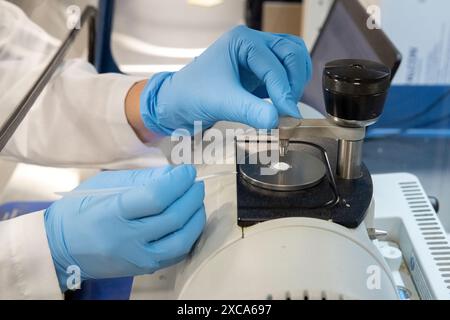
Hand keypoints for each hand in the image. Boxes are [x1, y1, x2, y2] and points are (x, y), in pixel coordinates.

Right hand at [44, 165, 205, 291]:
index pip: (156, 198)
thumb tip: (174, 174)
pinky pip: (178, 253)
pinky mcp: (145, 268)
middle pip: (174, 218)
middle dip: (192, 196)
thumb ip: (142, 179)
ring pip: (182, 239)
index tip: (187, 170)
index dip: (178, 182)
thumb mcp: (105, 185)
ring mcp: (138, 258)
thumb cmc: (80, 210)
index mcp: (113, 213)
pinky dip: (189, 234)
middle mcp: (128, 240)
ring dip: (196, 217)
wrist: (62, 249)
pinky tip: (189, 220)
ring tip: (196, 200)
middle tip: (196, 182)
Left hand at [139, 25, 311, 134]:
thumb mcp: (222, 103)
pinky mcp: (260, 72)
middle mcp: (253, 43)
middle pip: (291, 52)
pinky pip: (285, 73)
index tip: (288, 114)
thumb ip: (251, 111)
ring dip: (296, 81)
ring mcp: (258, 56)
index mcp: (241, 41)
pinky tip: (283, 104)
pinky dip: (290, 86)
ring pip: (293, 59)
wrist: (180, 102)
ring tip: (287, 105)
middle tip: (289, 108)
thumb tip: (278, 121)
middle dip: (293, 81)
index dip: (283, 90)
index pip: (273, 64)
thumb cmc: (192, 94)